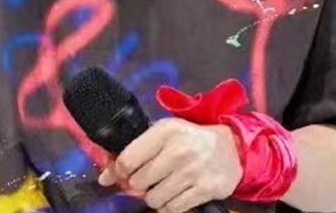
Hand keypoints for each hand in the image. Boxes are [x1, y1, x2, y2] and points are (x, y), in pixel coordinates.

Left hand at [98, 120, 242, 212]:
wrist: (230, 148)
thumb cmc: (189, 139)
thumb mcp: (163, 135)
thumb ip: (135, 151)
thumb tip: (104, 178)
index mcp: (165, 131)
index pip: (128, 159)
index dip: (120, 172)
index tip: (123, 175)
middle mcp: (178, 150)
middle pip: (139, 182)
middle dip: (139, 185)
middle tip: (148, 179)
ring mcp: (192, 171)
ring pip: (154, 199)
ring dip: (154, 197)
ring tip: (164, 186)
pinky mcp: (204, 190)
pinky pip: (172, 209)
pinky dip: (168, 206)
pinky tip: (175, 194)